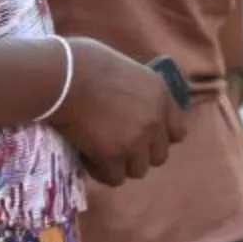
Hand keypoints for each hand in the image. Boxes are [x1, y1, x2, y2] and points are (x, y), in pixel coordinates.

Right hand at [49, 37, 189, 186]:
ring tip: (100, 153)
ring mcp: (136, 140)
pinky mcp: (113, 156)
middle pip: (159, 156)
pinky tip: (87, 157)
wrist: (64, 77)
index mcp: (160, 94)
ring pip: (138, 170)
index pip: (178, 132)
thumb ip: (137, 94)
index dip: (159, 138)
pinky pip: (114, 177)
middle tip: (117, 147)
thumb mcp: (125, 70)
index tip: (143, 138)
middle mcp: (155, 120)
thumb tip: (132, 111)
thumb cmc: (85, 64)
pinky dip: (100, 171)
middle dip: (139, 155)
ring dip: (120, 165)